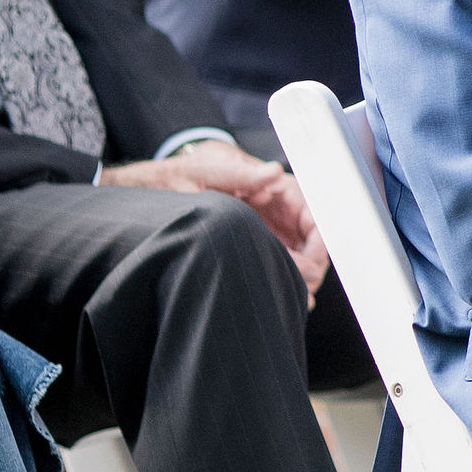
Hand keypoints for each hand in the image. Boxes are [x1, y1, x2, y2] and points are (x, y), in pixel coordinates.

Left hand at [100, 140, 326, 294]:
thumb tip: (274, 172)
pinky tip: (287, 298)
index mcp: (272, 187)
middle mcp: (275, 209)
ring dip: (301, 277)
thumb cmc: (184, 177)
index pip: (311, 212)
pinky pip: (275, 265)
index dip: (317, 239)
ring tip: (297, 299)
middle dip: (312, 265)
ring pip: (297, 256)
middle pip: (309, 239)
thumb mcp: (209, 174)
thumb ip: (242, 175)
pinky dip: (284, 280)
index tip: (312, 263)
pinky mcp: (253, 246)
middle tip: (303, 287)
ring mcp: (266, 230)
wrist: (154, 193)